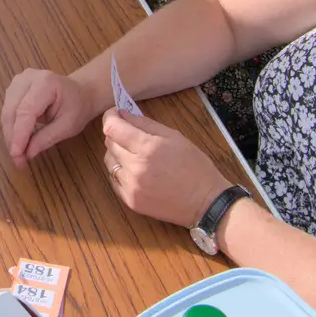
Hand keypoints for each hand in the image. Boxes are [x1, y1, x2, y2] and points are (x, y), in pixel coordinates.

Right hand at [1, 69, 98, 166]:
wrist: (80, 92)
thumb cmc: (78, 107)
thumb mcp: (68, 126)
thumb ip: (46, 138)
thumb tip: (26, 153)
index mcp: (46, 83)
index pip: (26, 111)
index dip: (19, 134)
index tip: (16, 155)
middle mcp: (28, 77)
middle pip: (12, 110)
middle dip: (12, 137)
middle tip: (18, 160)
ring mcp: (19, 80)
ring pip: (6, 111)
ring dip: (10, 134)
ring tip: (18, 153)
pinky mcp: (14, 87)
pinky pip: (7, 109)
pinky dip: (11, 127)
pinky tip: (17, 140)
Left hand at [101, 111, 232, 228]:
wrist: (206, 202)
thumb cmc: (194, 166)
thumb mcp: (174, 136)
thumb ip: (145, 124)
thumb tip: (123, 114)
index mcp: (147, 148)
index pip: (112, 128)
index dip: (110, 117)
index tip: (115, 114)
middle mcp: (135, 167)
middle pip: (109, 144)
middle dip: (116, 134)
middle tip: (129, 134)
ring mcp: (131, 186)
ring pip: (110, 162)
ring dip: (117, 154)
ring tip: (135, 155)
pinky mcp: (130, 201)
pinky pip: (115, 180)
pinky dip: (121, 172)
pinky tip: (136, 172)